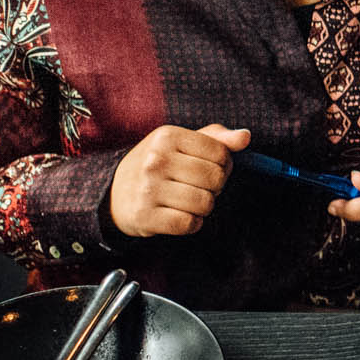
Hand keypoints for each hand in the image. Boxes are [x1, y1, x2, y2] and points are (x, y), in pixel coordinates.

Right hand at [109, 123, 248, 237]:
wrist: (113, 192)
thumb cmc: (157, 164)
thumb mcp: (181, 143)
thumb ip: (216, 137)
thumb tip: (245, 137)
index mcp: (167, 136)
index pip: (221, 153)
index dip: (224, 164)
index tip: (210, 168)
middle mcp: (155, 160)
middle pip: (215, 178)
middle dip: (215, 186)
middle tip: (199, 187)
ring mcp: (148, 188)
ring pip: (205, 203)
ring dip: (204, 207)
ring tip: (189, 201)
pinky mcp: (144, 216)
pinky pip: (189, 224)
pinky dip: (192, 223)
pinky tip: (181, 216)